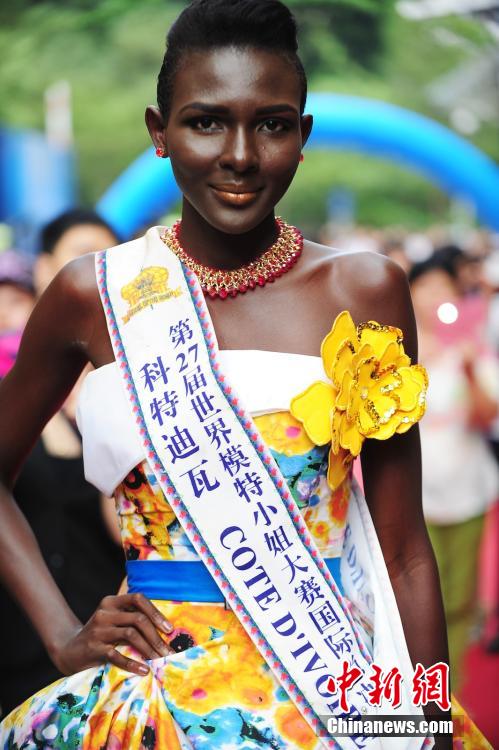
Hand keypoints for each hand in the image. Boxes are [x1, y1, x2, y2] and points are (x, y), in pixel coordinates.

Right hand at [51, 593, 173, 675]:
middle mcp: (105, 612)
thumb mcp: (114, 621)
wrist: (69, 650)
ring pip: (131, 635)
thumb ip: (131, 619)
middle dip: (156, 636)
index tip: (169, 629)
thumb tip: (165, 631)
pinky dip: (132, 663)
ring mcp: (98, 629)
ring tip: (159, 661)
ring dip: (149, 649)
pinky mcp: (93, 647)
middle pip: (138, 619)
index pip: (138, 599)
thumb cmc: (100, 636)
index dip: (155, 612)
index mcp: (112, 602)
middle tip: (168, 651)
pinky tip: (143, 670)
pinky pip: (117, 655)